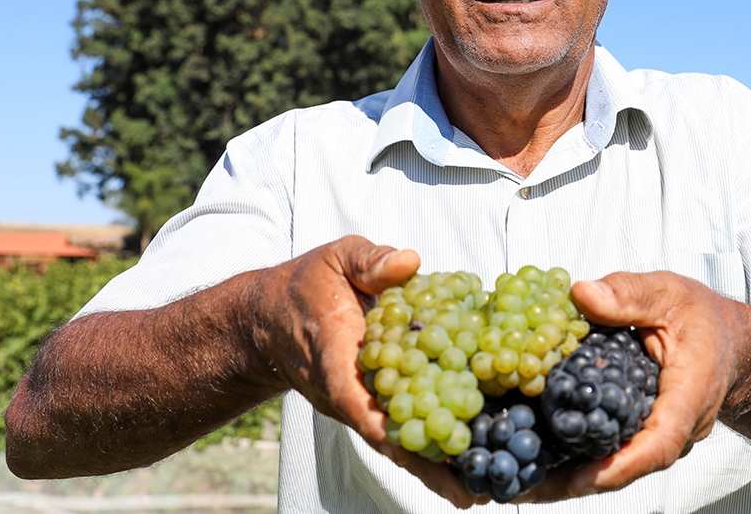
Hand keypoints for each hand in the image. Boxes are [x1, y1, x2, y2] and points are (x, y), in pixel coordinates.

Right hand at [249, 236, 474, 506]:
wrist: (272, 317)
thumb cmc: (309, 285)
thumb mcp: (335, 259)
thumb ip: (370, 260)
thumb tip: (409, 262)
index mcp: (334, 357)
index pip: (355, 398)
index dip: (385, 424)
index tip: (415, 449)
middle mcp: (346, 392)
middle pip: (386, 435)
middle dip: (424, 463)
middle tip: (470, 489)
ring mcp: (359, 404)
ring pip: (396, 440)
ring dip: (433, 466)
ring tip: (478, 491)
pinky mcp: (372, 404)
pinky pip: (401, 428)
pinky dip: (430, 448)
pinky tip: (467, 463)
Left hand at [525, 271, 748, 500]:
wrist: (727, 340)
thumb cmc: (700, 315)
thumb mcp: (667, 292)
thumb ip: (627, 293)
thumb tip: (580, 294)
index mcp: (690, 393)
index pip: (661, 441)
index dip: (622, 464)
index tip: (582, 478)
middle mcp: (678, 425)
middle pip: (630, 464)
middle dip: (580, 481)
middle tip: (526, 489)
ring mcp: (662, 434)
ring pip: (619, 463)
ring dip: (571, 477)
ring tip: (520, 486)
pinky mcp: (644, 431)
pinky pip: (614, 450)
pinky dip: (577, 458)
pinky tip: (536, 462)